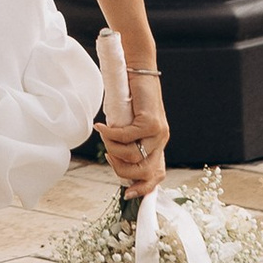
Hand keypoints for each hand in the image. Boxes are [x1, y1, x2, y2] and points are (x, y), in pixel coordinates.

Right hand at [103, 65, 168, 199]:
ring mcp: (158, 132)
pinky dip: (110, 133)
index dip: (144, 188)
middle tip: (108, 154)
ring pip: (132, 155)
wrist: (138, 68)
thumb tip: (116, 160)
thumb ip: (127, 141)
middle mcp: (161, 140)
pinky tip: (101, 125)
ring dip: (111, 148)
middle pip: (142, 171)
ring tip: (104, 133)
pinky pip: (126, 137)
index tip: (127, 195)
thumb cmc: (129, 95)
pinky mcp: (151, 122)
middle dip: (119, 168)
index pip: (157, 174)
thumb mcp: (129, 124)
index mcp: (158, 144)